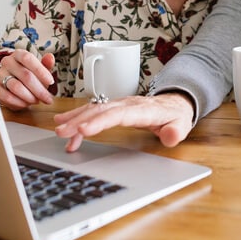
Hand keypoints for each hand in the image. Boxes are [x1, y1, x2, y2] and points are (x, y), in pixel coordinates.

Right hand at [0, 49, 55, 109]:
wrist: (11, 87)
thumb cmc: (27, 76)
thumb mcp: (39, 70)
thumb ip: (46, 64)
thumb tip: (50, 57)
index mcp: (18, 54)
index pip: (28, 58)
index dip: (40, 70)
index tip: (51, 81)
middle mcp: (7, 62)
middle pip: (25, 75)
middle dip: (39, 89)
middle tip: (47, 98)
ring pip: (16, 87)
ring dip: (30, 97)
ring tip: (36, 100)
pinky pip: (7, 97)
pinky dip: (19, 102)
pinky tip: (26, 104)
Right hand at [54, 93, 194, 151]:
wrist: (174, 103)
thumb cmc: (175, 115)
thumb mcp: (181, 125)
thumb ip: (175, 132)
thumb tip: (169, 136)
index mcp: (142, 109)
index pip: (118, 114)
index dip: (99, 121)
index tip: (83, 130)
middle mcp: (127, 103)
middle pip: (100, 110)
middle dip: (79, 121)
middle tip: (62, 132)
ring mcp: (119, 104)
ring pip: (93, 109)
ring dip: (75, 118)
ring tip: (59, 130)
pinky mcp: (113, 107)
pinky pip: (93, 111)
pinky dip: (78, 117)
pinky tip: (65, 123)